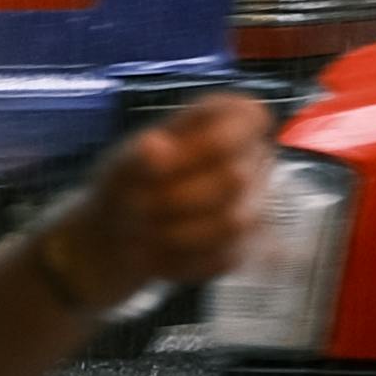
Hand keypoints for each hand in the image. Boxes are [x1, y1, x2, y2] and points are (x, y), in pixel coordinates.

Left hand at [42, 91, 269, 308]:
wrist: (121, 235)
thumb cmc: (130, 184)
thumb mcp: (124, 164)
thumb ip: (141, 155)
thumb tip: (156, 145)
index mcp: (226, 121)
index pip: (249, 116)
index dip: (209, 141)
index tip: (162, 153)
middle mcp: (250, 158)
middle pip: (236, 177)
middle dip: (178, 197)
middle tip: (139, 205)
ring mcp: (255, 204)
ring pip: (234, 222)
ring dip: (177, 232)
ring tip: (143, 233)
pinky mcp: (246, 246)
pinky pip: (225, 256)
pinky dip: (182, 259)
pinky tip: (158, 255)